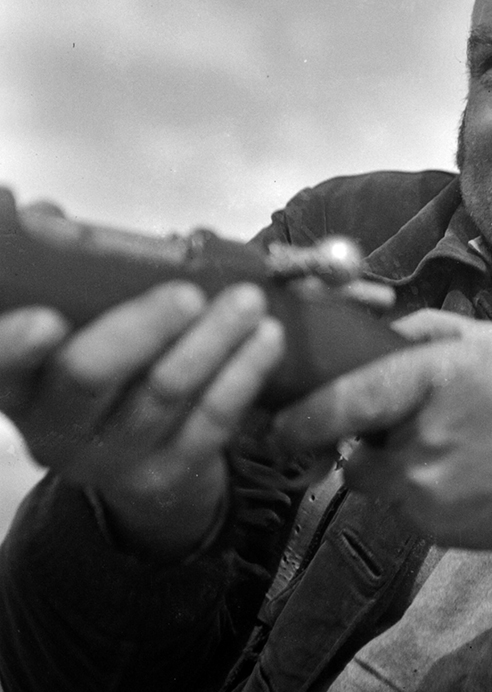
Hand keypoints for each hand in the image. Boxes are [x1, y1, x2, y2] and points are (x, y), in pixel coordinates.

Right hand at [0, 283, 284, 556]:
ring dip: (211, 340)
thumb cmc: (109, 364)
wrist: (142, 456)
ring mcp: (110, 457)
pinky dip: (243, 373)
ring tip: (247, 300)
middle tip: (186, 294)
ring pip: (163, 393)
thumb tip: (49, 219)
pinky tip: (267, 338)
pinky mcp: (168, 472)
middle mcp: (52, 427)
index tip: (45, 318)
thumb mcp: (78, 323)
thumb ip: (65, 274)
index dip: (14, 345)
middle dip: (141, 328)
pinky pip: (212, 420)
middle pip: (88, 376)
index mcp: (18, 383)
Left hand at [271, 309, 491, 599]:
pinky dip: (417, 489)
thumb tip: (379, 331)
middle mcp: (421, 439)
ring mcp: (425, 491)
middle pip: (351, 442)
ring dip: (388, 462)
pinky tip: (463, 476)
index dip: (303, 413)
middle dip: (356, 434)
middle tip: (382, 424)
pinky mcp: (431, 528)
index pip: (346, 398)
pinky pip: (400, 503)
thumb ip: (430, 330)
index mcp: (436, 380)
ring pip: (372, 476)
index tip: (278, 419)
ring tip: (445, 447)